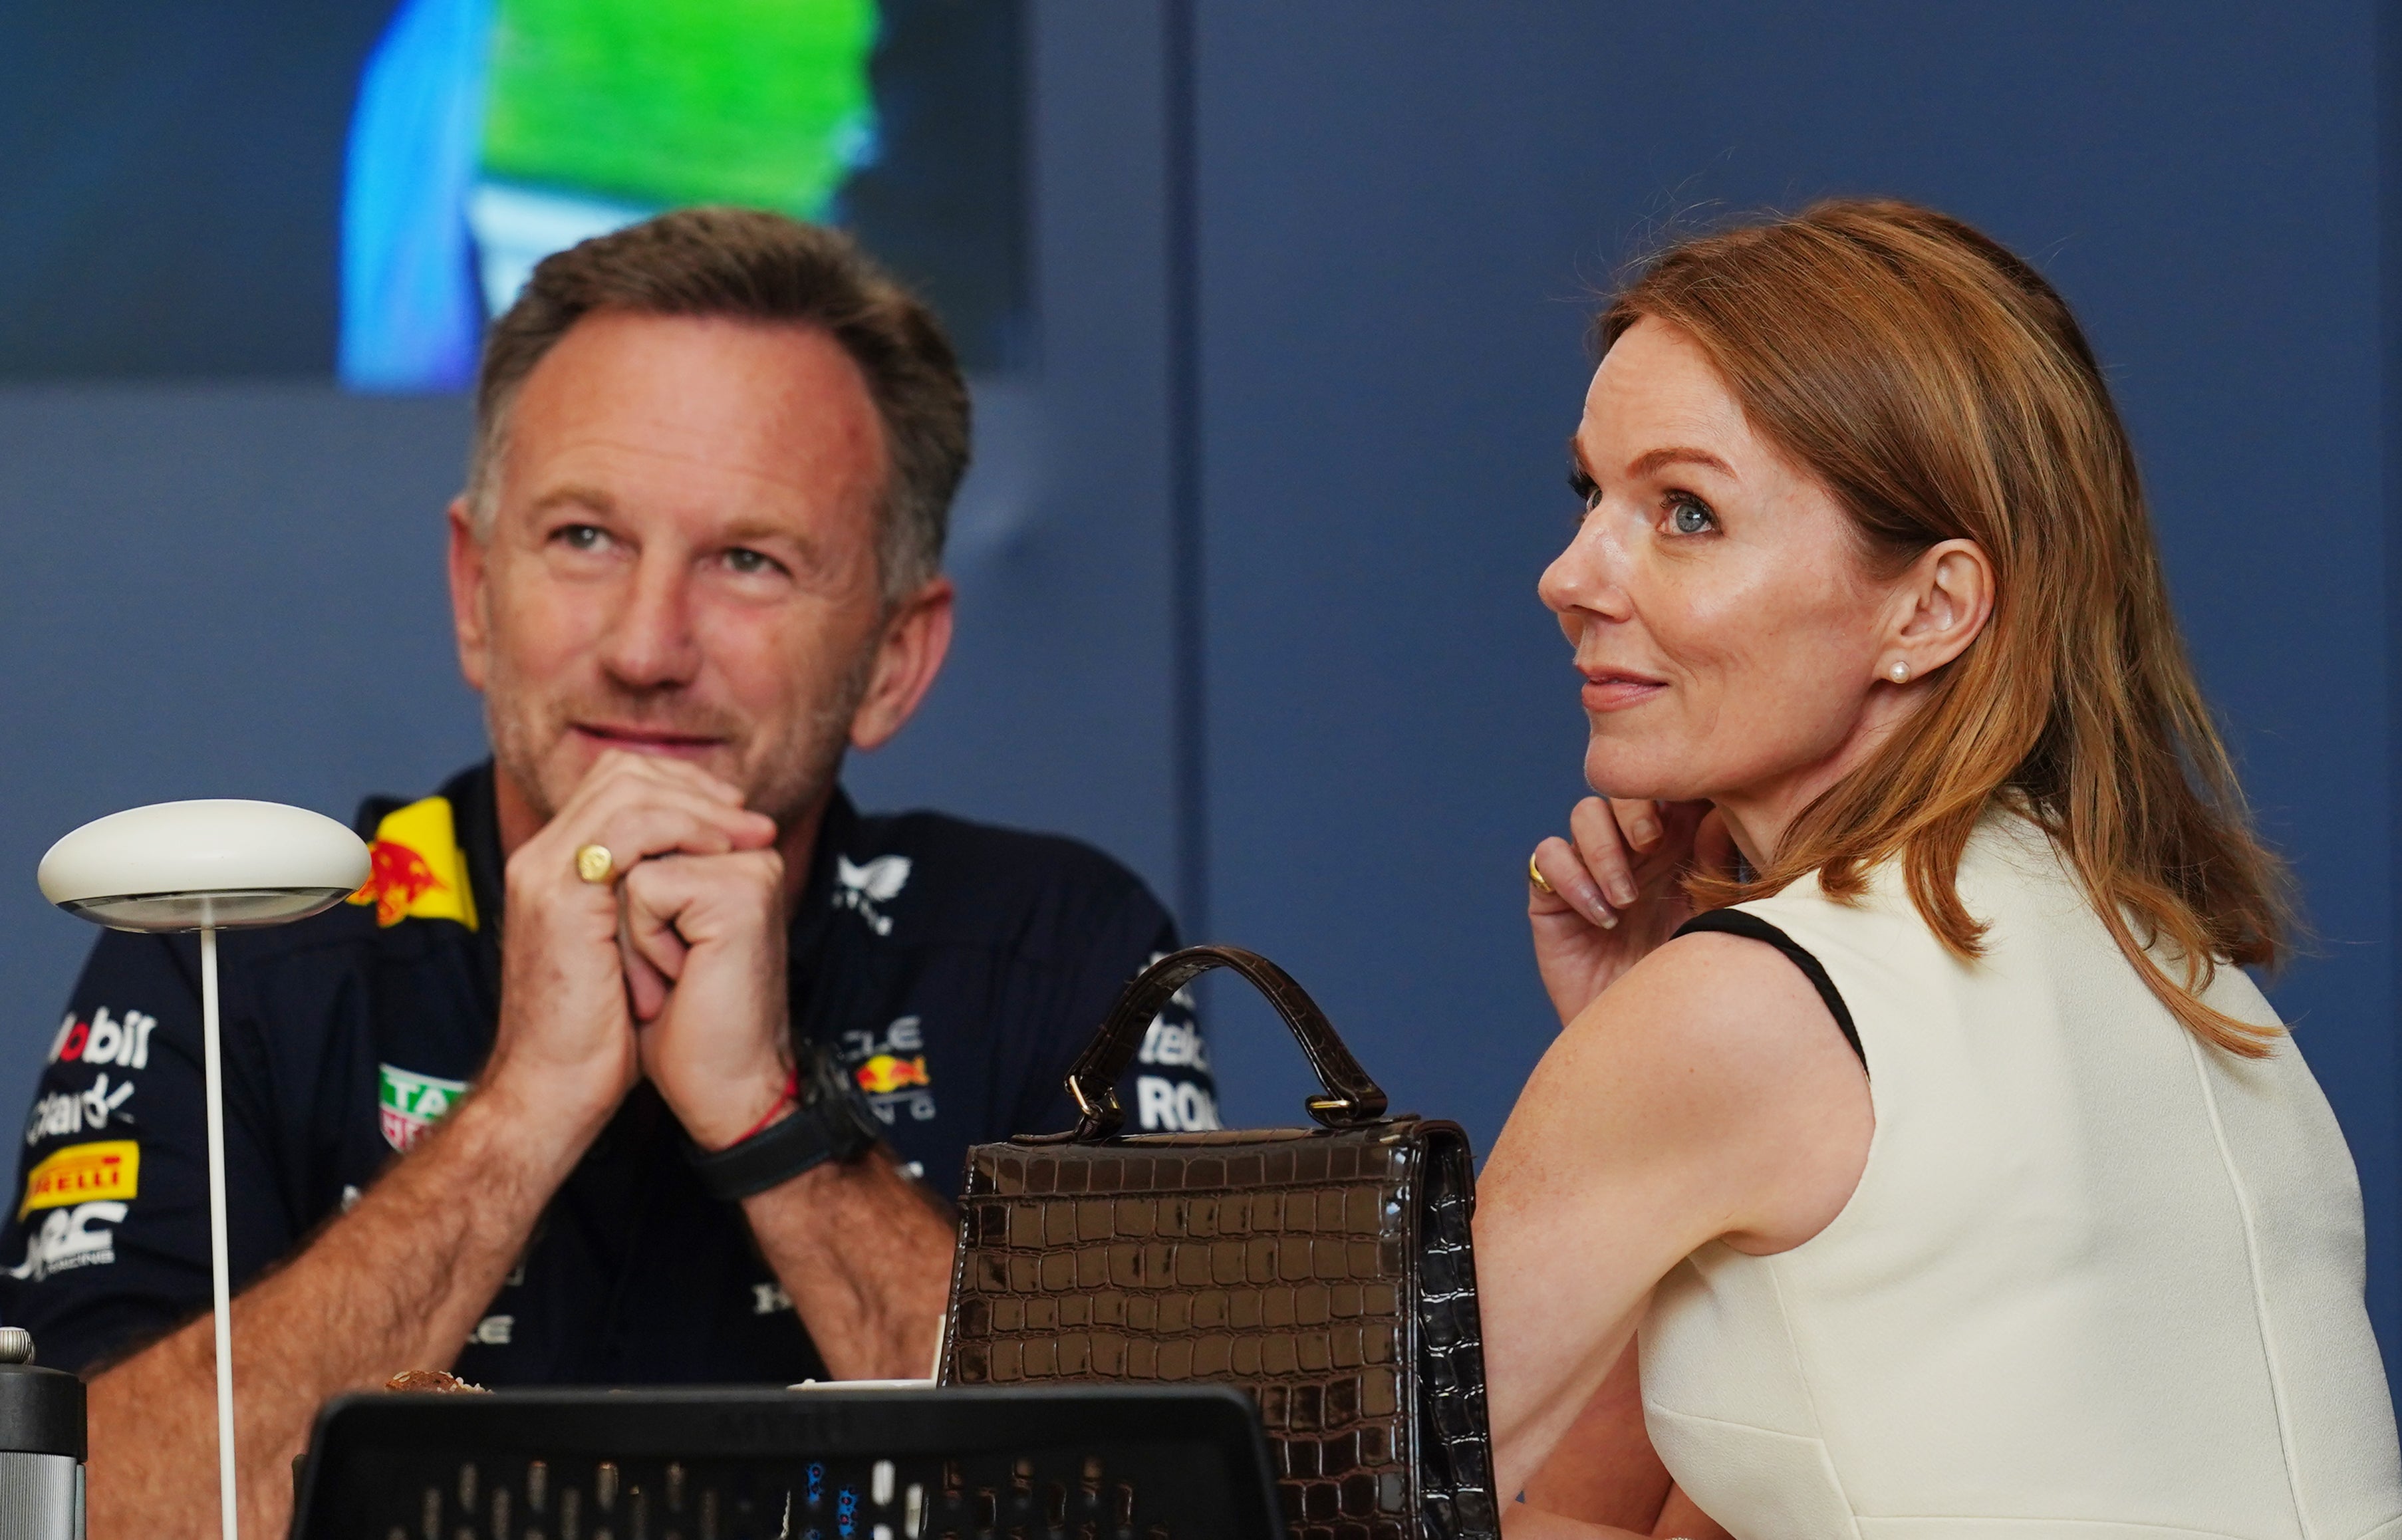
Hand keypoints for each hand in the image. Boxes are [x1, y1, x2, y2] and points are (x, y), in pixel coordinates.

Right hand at [484, 751, 776, 1144]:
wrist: (554, 1090)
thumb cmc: (597, 1035)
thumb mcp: (627, 951)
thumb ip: (647, 900)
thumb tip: (700, 869)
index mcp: (553, 866)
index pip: (616, 783)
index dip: (681, 786)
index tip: (735, 814)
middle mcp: (540, 858)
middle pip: (622, 772)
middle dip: (695, 785)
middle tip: (750, 815)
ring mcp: (545, 872)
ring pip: (629, 790)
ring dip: (700, 805)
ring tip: (748, 833)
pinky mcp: (561, 897)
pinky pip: (630, 831)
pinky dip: (684, 830)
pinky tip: (720, 854)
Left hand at [620, 842, 794, 1150]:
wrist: (717, 1088)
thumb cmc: (679, 1022)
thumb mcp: (643, 928)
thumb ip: (636, 866)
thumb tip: (603, 823)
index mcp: (728, 853)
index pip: (639, 809)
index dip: (615, 884)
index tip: (659, 953)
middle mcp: (746, 851)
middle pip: (633, 824)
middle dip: (622, 900)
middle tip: (662, 966)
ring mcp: (749, 867)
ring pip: (633, 855)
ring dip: (630, 923)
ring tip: (664, 972)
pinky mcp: (740, 891)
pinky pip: (644, 886)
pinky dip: (642, 941)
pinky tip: (677, 979)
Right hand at [1528, 797, 1734, 1026]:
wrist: (1651, 1039)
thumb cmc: (1694, 979)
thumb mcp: (1718, 917)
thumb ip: (1718, 863)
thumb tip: (1717, 813)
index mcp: (1677, 844)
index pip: (1670, 791)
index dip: (1677, 787)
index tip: (1695, 811)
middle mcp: (1631, 851)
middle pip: (1623, 790)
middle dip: (1635, 810)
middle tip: (1651, 844)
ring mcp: (1590, 870)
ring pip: (1584, 814)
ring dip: (1605, 851)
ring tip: (1626, 900)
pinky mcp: (1552, 897)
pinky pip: (1549, 856)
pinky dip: (1573, 878)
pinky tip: (1601, 917)